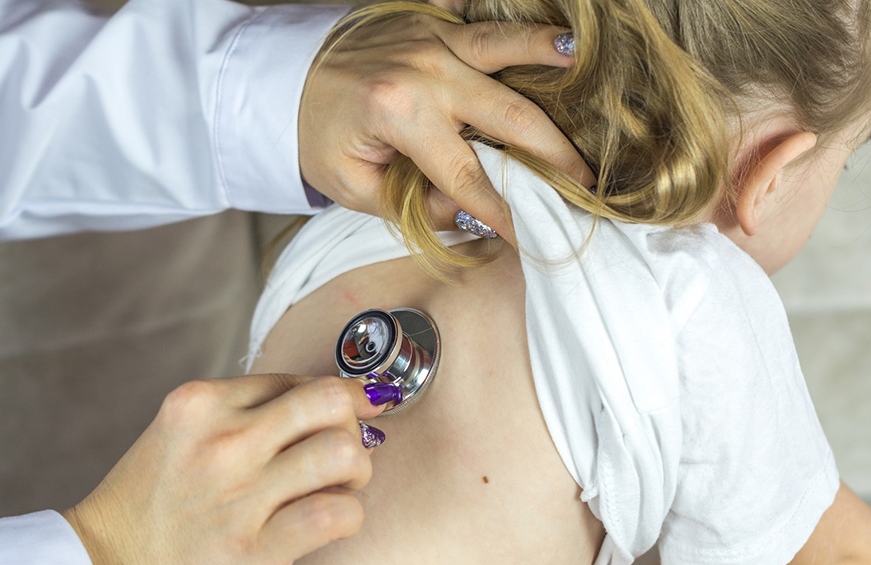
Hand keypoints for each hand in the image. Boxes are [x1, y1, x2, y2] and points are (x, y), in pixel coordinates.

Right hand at [61, 375, 387, 564]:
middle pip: (329, 403)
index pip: (299, 380)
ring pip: (341, 453)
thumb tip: (333, 398)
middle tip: (347, 448)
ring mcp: (238, 497)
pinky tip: (331, 520)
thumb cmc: (155, 497)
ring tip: (339, 486)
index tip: (349, 412)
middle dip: (353, 423)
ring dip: (357, 470)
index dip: (334, 397)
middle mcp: (222, 442)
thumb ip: (245, 408)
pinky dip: (348, 515)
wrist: (108, 564)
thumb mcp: (184, 430)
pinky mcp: (252, 551)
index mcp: (202, 403)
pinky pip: (333, 515)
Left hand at [298, 10, 595, 241]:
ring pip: (504, 46)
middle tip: (585, 181)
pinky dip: (516, 26)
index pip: (468, 175)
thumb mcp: (351, 186)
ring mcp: (430, 37)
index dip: (506, 211)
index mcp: (400, 115)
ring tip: (583, 67)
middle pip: (509, 115)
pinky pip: (479, 14)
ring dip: (546, 56)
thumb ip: (412, 203)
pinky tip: (553, 34)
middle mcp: (423, 70)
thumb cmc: (319, 135)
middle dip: (553, 154)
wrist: (285, 77)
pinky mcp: (431, 18)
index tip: (537, 236)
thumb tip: (471, 212)